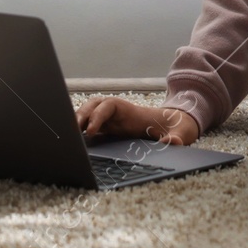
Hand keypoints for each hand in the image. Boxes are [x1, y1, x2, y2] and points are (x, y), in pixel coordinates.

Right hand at [75, 96, 199, 145]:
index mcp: (132, 110)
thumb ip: (176, 138)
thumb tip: (172, 143)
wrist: (173, 126)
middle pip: (94, 105)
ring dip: (78, 119)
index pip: (109, 106)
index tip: (91, 131)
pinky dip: (81, 128)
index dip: (98, 116)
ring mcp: (112, 119)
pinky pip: (91, 124)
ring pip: (90, 112)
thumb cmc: (174, 128)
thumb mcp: (179, 133)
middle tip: (72, 130)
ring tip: (68, 134)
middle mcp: (119, 112)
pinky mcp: (108, 127)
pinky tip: (74, 140)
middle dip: (82, 114)